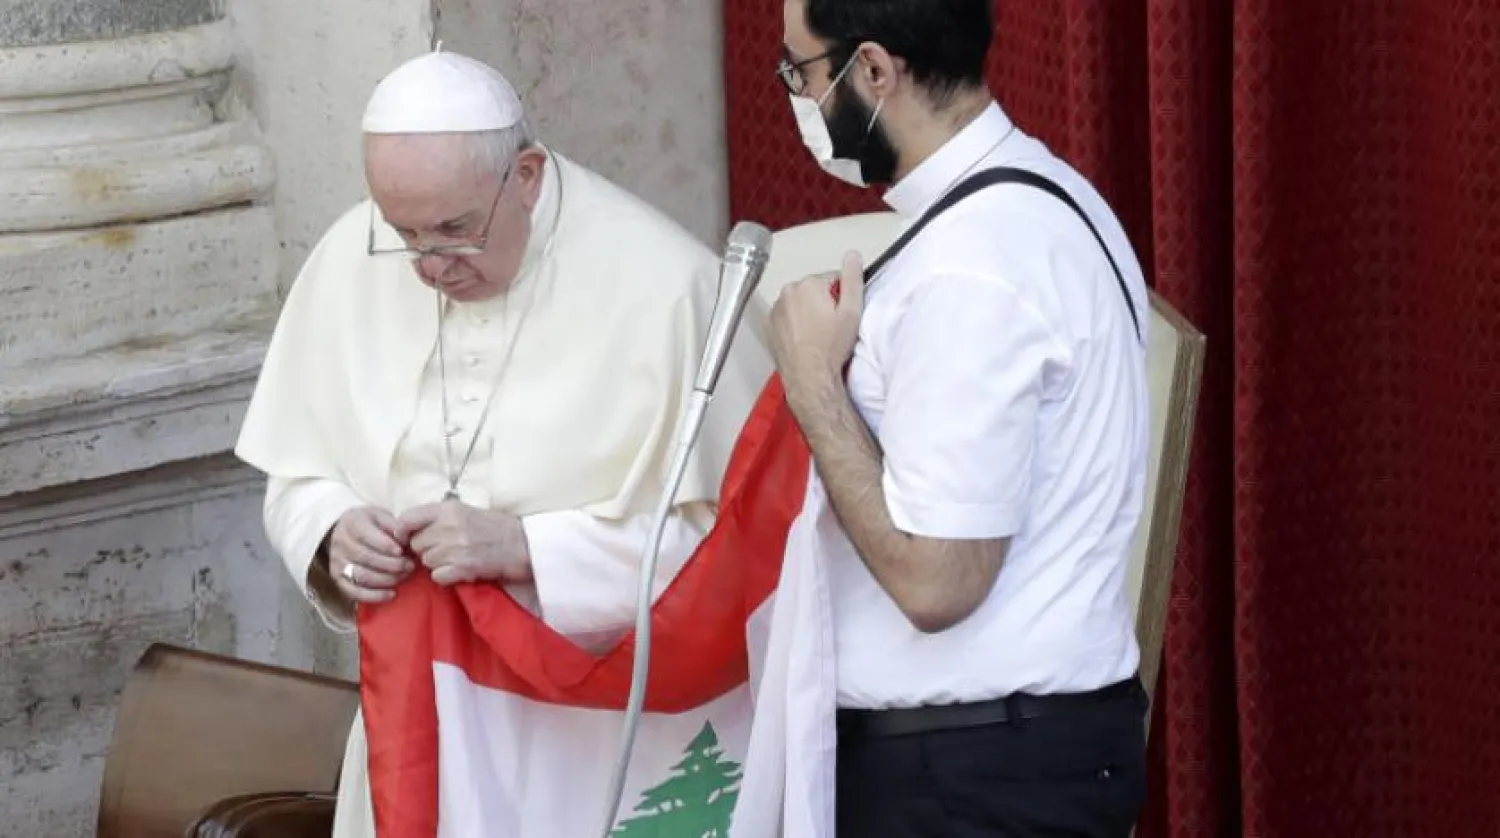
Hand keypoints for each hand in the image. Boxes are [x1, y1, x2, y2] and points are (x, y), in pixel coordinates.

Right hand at [326, 506, 413, 603]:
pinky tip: (391, 594)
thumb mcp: (381, 515)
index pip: (366, 535)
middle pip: (366, 557)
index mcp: (352, 523)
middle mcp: (341, 543)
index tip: (401, 551)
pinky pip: (354, 592)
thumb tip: (405, 538)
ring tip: (403, 576)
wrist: (346, 531)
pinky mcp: (339, 579)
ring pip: (361, 576)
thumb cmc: (370, 524)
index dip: (385, 545)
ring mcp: (337, 563)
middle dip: (392, 564)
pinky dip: (374, 596)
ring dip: (386, 579)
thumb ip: (393, 524)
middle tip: (409, 566)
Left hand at [400, 500, 531, 586]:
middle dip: (426, 550)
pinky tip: (459, 570)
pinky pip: (438, 577)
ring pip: (426, 561)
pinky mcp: (464, 567)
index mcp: (449, 509)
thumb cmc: (495, 527)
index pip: (407, 518)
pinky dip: (446, 577)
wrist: (523, 545)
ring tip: (455, 559)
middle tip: (443, 550)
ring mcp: (456, 547)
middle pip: (416, 544)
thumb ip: (438, 516)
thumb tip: (407, 528)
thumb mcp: (466, 511)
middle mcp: (450, 526)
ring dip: (437, 564)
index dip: (403, 531)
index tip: (407, 538)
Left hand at [768, 250, 864, 406]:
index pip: (832, 278)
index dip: (842, 296)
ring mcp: (776, 310)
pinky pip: (787, 318)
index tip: (842, 314)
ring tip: (819, 335)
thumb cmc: (829, 349)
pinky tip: (806, 339)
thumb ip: (852, 278)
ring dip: (809, 314)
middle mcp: (788, 293)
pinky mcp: (770, 327)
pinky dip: (796, 325)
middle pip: (814, 290)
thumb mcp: (852, 311)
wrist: (809, 377)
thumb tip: (852, 256)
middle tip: (832, 326)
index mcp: (808, 285)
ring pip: (799, 304)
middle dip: (824, 303)